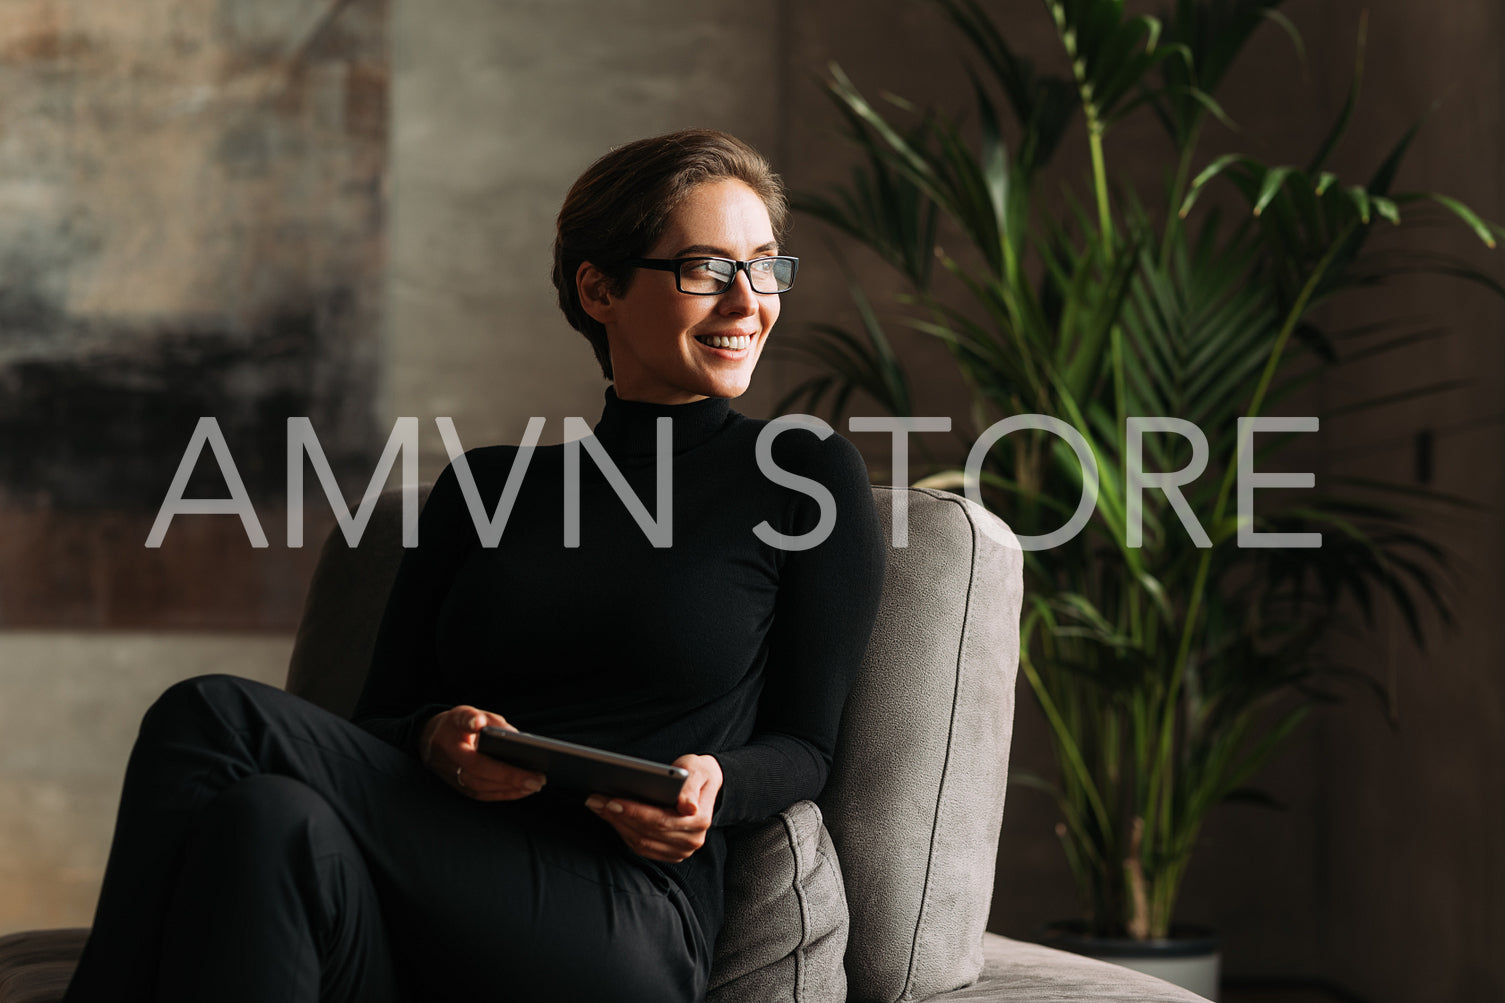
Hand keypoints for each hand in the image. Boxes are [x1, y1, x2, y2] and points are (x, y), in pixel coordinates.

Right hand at [420, 705, 546, 801]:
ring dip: (510, 789)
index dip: (490, 755)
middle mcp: (449, 763)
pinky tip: (523, 790)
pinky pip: (483, 795)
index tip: (502, 745)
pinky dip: (504, 794)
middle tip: (538, 778)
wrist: (431, 740)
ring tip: (536, 784)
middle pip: (480, 774)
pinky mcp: (460, 788)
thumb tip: (512, 735)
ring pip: (482, 789)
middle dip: (510, 778)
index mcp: (450, 741)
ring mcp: (453, 779)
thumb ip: (487, 720)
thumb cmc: (456, 724)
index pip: (473, 755)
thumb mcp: (467, 713)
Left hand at [585, 754, 721, 862]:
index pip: (660, 820)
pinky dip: (623, 832)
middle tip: (596, 799)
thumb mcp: (697, 770)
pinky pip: (640, 847)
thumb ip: (692, 787)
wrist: (703, 785)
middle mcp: (691, 840)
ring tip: (598, 805)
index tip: (612, 800)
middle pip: (646, 832)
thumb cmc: (697, 773)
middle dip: (618, 816)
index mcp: (699, 820)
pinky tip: (610, 816)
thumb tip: (688, 806)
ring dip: (616, 824)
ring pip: (640, 842)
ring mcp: (680, 850)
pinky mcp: (668, 853)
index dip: (634, 812)